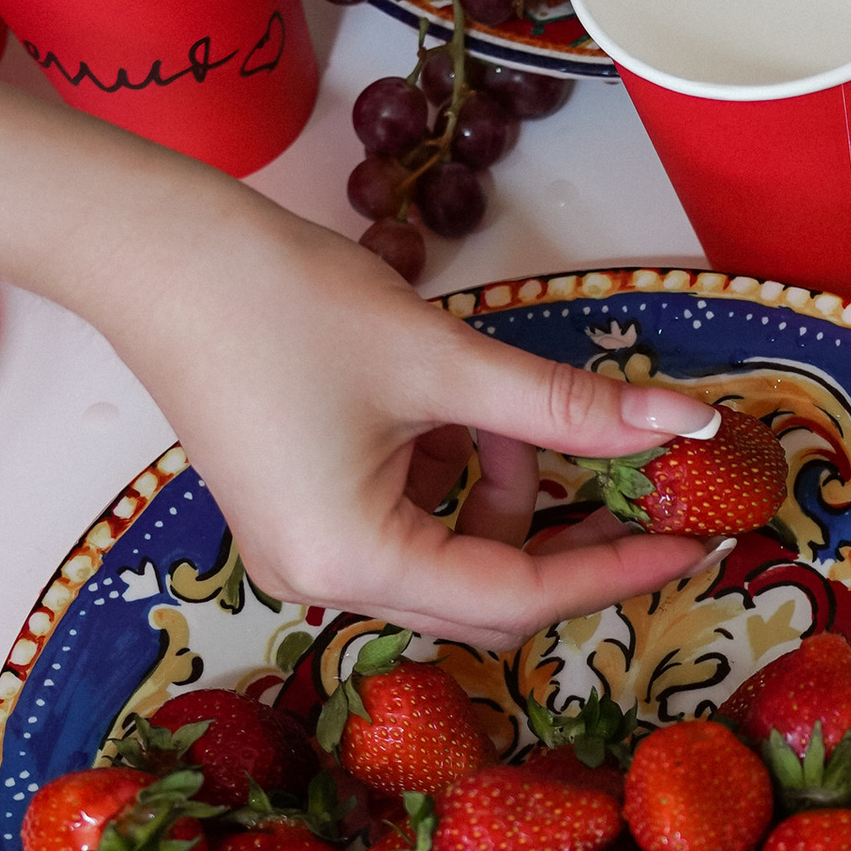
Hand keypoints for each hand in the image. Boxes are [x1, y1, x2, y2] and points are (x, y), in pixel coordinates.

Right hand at [85, 186, 723, 645]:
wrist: (157, 253)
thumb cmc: (283, 300)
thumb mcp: (445, 359)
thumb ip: (568, 407)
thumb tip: (686, 425)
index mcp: (354, 561)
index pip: (518, 597)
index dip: (615, 569)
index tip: (693, 542)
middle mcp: (324, 580)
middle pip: (488, 596)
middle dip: (571, 543)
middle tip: (649, 493)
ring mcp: (306, 552)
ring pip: (453, 555)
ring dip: (510, 494)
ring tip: (520, 413)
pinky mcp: (301, 514)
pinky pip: (411, 521)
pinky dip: (459, 476)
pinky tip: (466, 413)